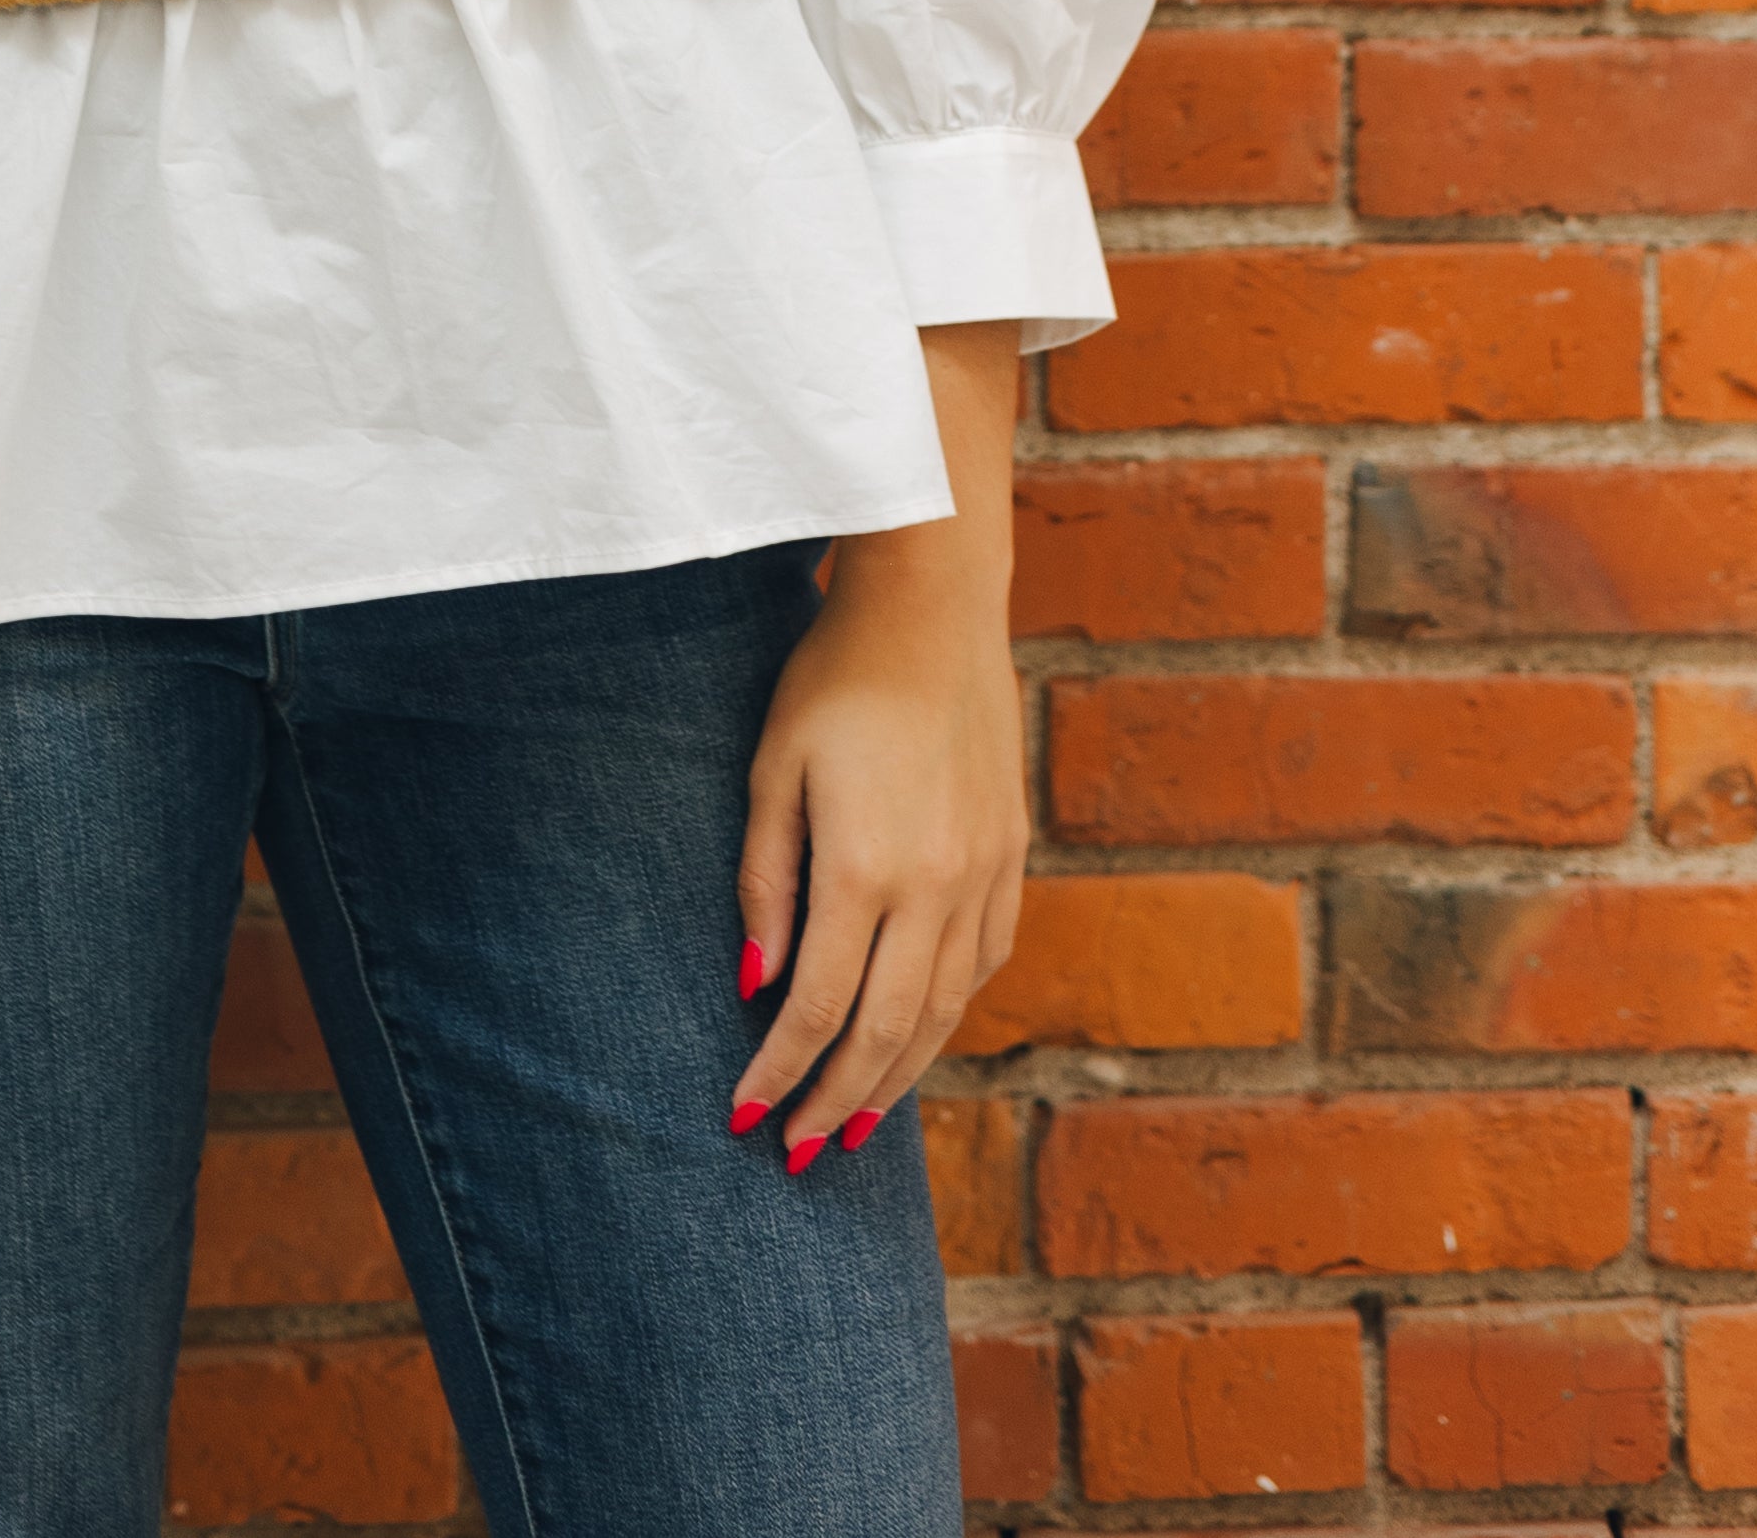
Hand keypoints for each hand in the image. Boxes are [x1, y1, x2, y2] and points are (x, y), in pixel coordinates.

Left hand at [729, 319, 1027, 1169]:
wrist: (934, 604)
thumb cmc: (834, 674)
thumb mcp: (773, 767)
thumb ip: (766, 878)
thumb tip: (756, 979)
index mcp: (868, 869)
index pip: (819, 1007)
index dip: (781, 1070)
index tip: (746, 1116)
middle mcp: (937, 887)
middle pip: (887, 1030)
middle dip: (838, 1101)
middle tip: (799, 1153)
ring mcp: (984, 874)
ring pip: (944, 1010)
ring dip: (898, 1076)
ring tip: (856, 1124)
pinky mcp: (1011, 855)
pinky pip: (984, 962)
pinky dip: (949, 1015)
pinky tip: (920, 1037)